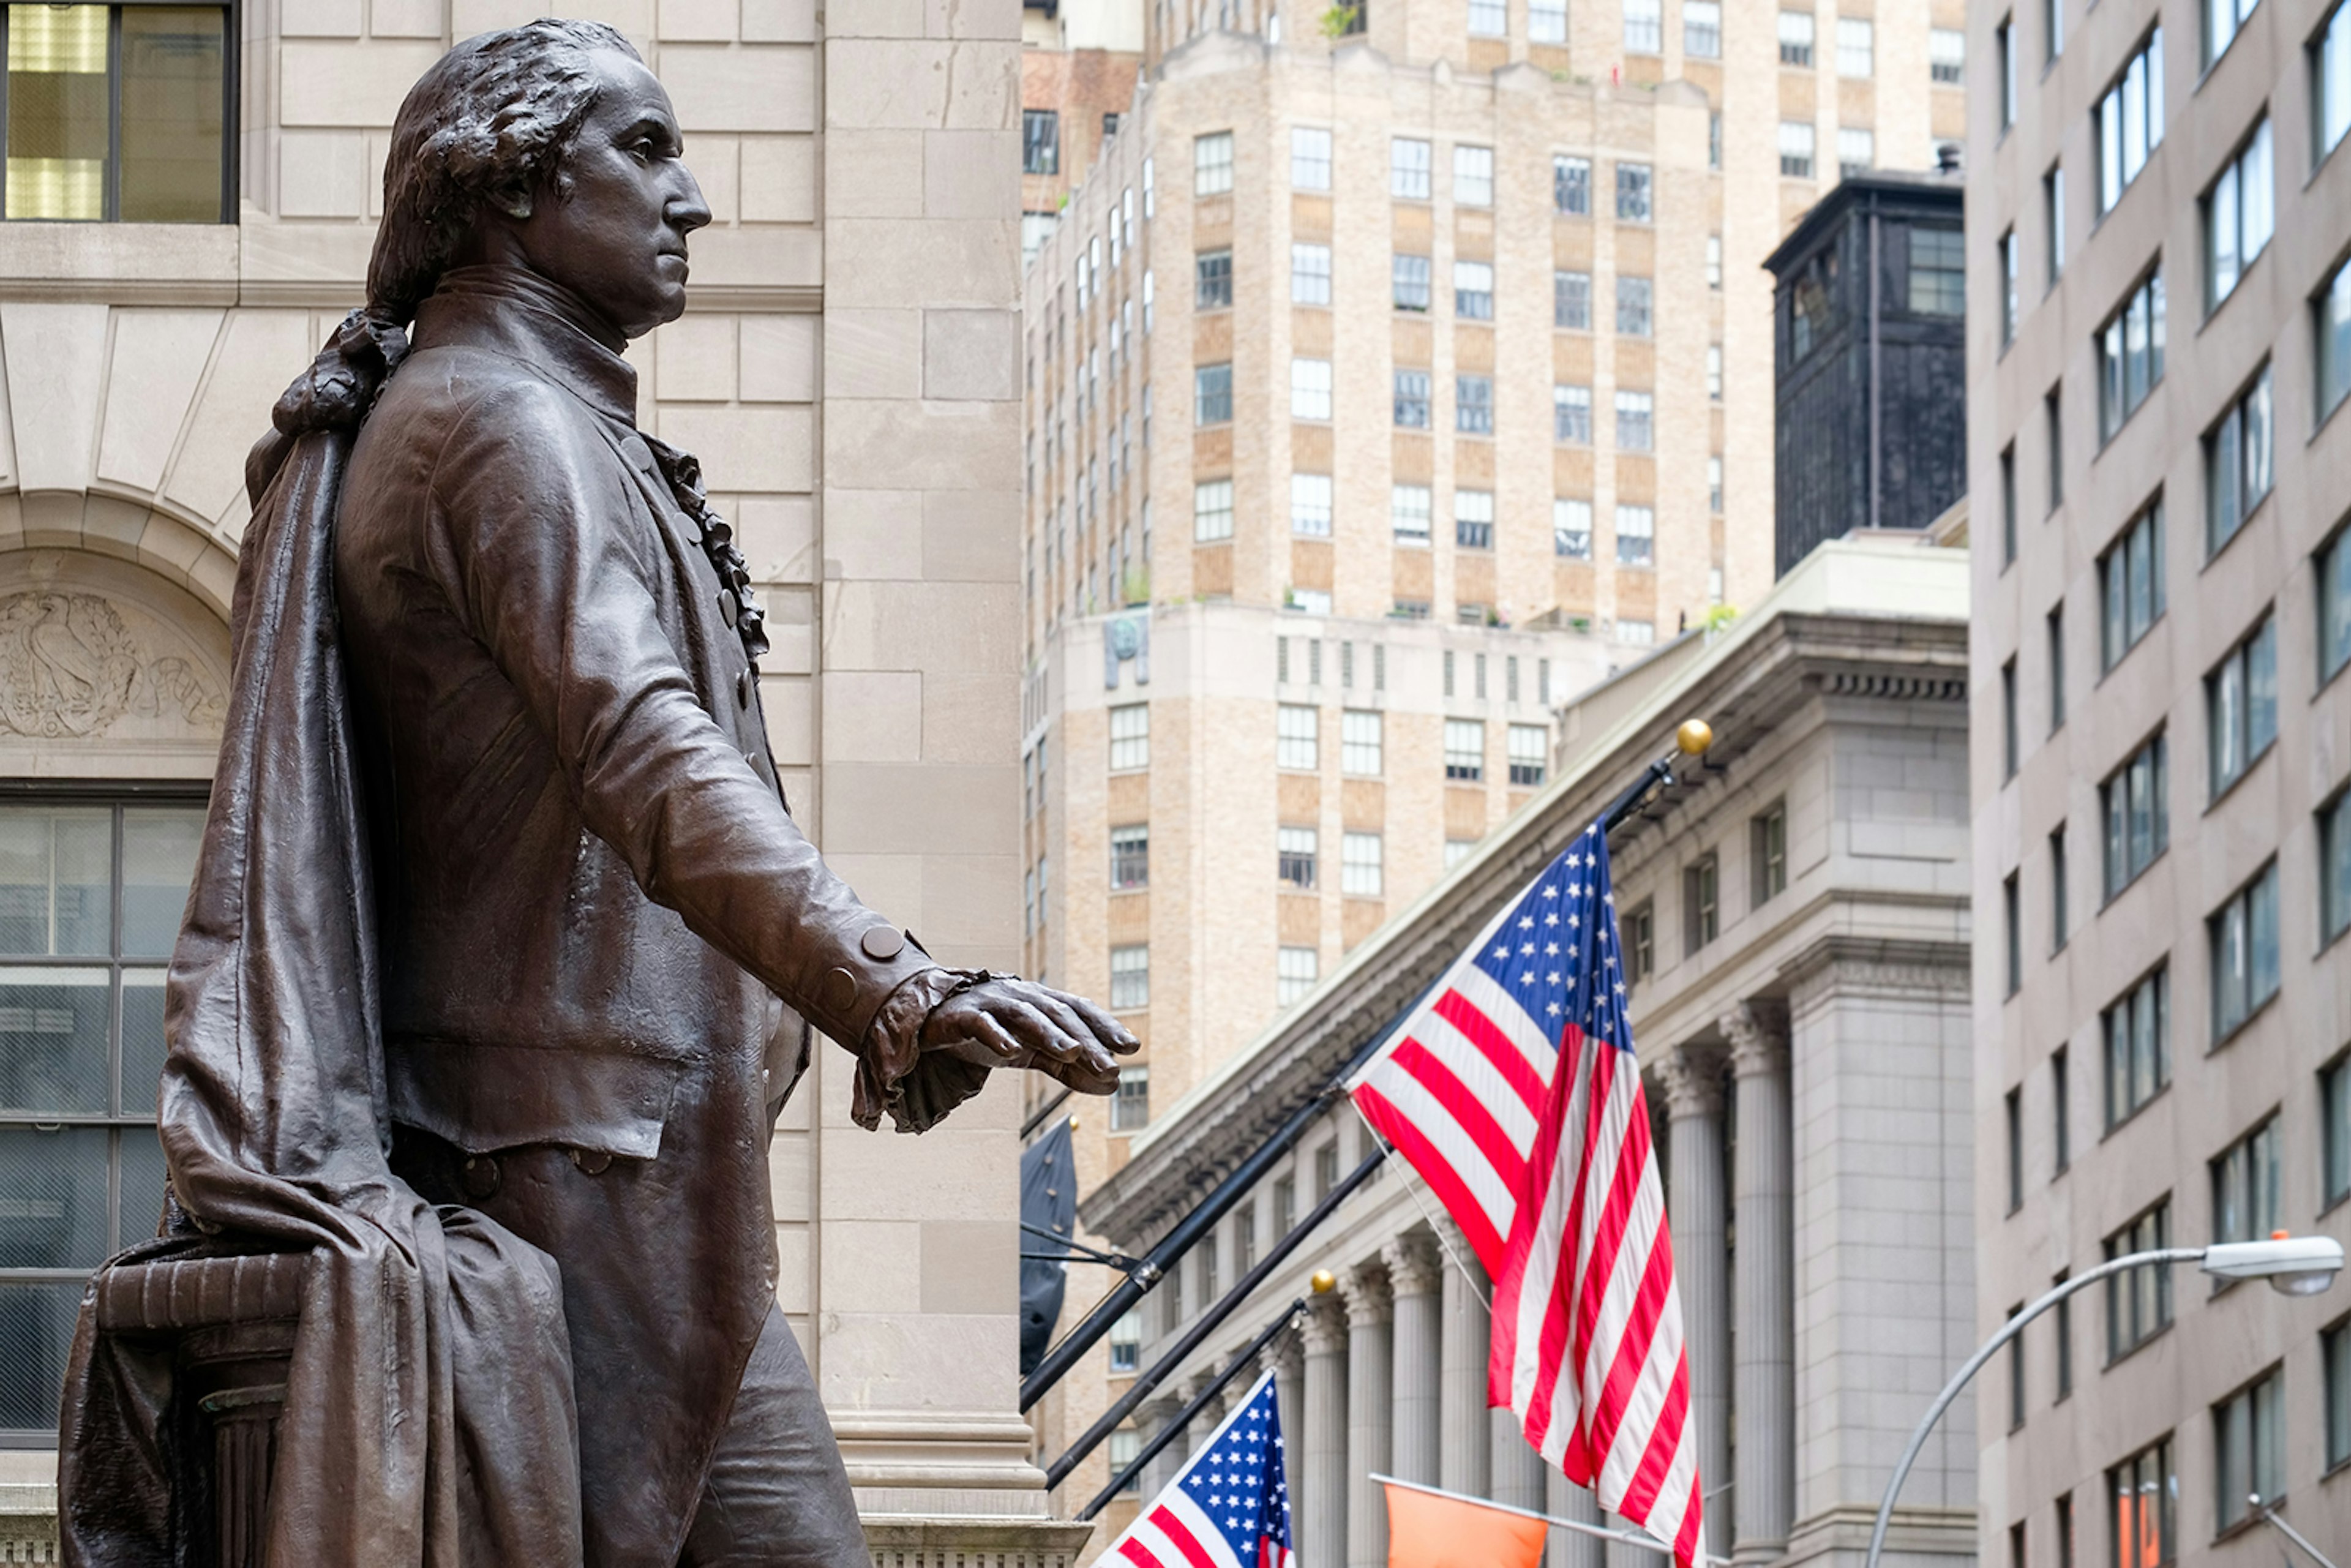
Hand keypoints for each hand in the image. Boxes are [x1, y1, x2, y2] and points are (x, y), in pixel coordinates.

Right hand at [919, 977, 1138, 1093]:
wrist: (930, 1017)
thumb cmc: (989, 1031)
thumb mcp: (1033, 1052)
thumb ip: (1070, 1068)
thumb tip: (1114, 1085)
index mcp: (1040, 1003)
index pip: (1079, 1010)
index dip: (1105, 1026)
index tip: (1132, 1047)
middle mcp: (1021, 997)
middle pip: (1059, 1016)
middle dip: (1087, 1040)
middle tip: (1111, 1065)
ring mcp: (991, 1003)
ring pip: (1026, 1015)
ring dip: (1051, 1033)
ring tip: (1073, 1052)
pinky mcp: (962, 1015)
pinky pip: (981, 1023)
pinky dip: (997, 1034)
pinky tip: (1012, 1050)